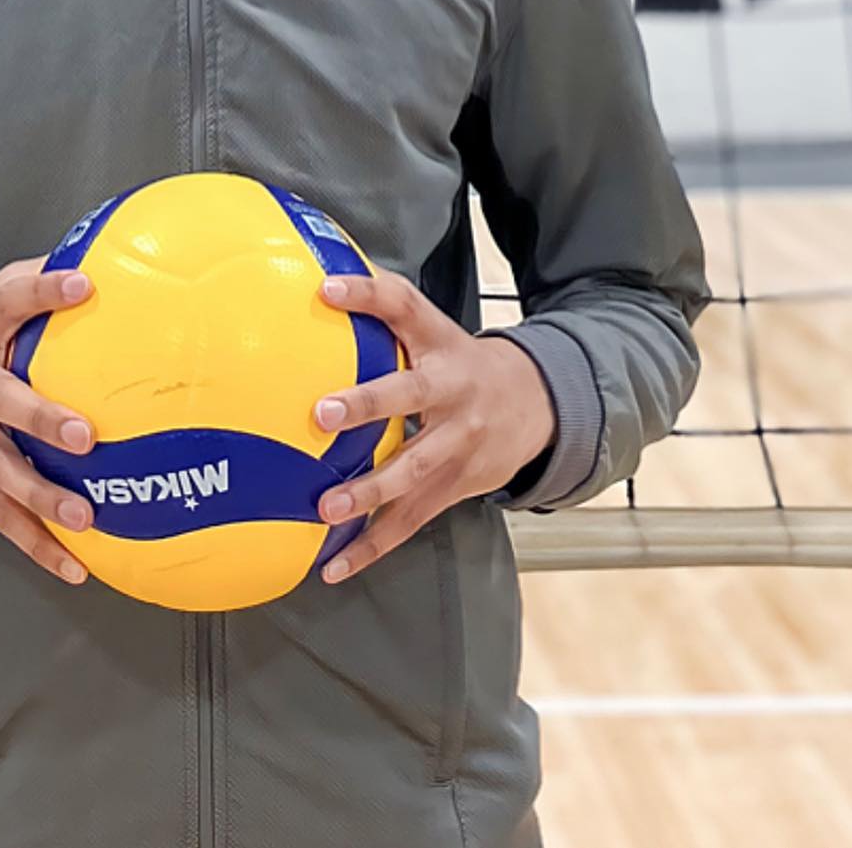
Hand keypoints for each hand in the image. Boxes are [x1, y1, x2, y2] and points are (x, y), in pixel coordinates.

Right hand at [0, 257, 98, 585]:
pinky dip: (35, 544)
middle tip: (84, 436)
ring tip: (84, 516)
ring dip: (42, 497)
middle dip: (41, 421)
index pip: (9, 301)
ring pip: (0, 470)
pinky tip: (73, 567)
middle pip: (1, 402)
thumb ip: (35, 281)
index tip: (81, 285)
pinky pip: (0, 515)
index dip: (43, 291)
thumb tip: (104, 259)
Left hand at [312, 269, 556, 583]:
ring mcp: (458, 445)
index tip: (327, 289)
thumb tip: (317, 284)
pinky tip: (334, 566)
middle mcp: (453, 393)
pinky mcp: (455, 487)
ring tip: (326, 508)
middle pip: (411, 396)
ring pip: (414, 470)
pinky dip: (373, 546)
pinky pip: (411, 520)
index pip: (405, 307)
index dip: (368, 294)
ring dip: (369, 492)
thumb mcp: (431, 326)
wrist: (535, 405)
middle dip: (367, 406)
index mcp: (442, 346)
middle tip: (320, 414)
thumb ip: (382, 306)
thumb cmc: (459, 360)